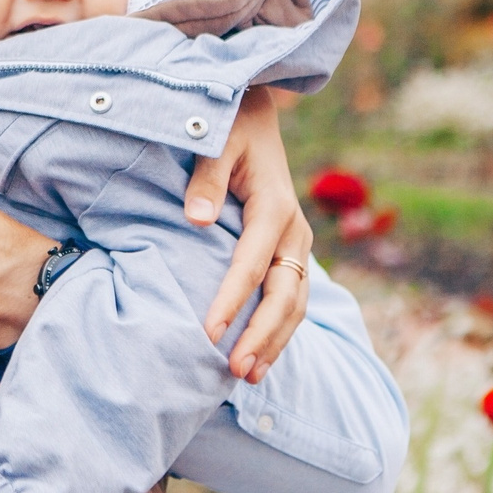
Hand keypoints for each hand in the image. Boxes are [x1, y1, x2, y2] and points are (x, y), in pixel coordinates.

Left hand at [184, 90, 311, 382]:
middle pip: (283, 295)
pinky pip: (292, 299)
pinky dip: (279, 330)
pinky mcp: (291, 252)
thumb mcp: (216, 141)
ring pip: (294, 304)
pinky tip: (259, 356)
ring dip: (274, 342)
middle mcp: (293, 231)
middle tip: (235, 370)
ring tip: (247, 376)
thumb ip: (205, 178)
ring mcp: (297, 244)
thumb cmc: (228, 128)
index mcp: (274, 206)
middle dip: (261, 336)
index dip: (231, 301)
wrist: (254, 115)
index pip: (251, 264)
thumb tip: (195, 220)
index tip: (206, 333)